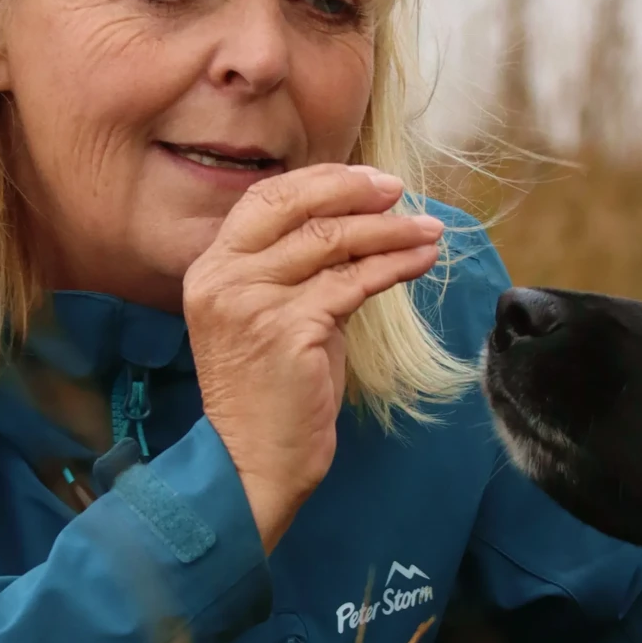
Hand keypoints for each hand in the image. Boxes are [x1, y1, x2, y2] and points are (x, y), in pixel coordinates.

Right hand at [183, 164, 442, 551]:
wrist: (253, 460)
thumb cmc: (272, 395)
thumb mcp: (275, 318)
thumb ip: (302, 273)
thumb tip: (361, 231)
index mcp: (212, 269)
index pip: (265, 199)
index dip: (321, 182)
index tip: (369, 182)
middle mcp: (223, 278)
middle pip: (296, 208)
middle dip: (355, 194)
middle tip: (400, 194)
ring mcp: (251, 301)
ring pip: (331, 242)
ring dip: (389, 231)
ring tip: (429, 230)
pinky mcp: (287, 328)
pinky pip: (352, 283)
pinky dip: (393, 267)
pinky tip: (421, 262)